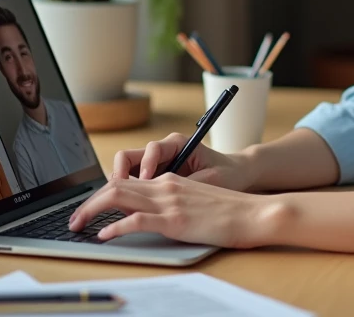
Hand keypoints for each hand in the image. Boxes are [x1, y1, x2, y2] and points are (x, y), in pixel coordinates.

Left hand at [68, 174, 285, 247]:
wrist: (254, 212)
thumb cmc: (231, 212)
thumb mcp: (197, 200)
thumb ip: (175, 202)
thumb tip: (154, 216)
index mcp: (170, 180)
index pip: (127, 181)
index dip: (102, 194)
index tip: (89, 209)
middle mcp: (166, 185)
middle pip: (115, 186)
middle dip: (89, 202)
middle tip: (74, 220)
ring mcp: (169, 201)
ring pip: (119, 197)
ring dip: (92, 211)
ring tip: (78, 225)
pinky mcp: (175, 219)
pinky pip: (136, 219)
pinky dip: (115, 227)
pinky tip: (104, 236)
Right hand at [109, 133, 257, 191]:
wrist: (237, 174)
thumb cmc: (227, 173)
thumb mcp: (211, 179)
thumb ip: (189, 185)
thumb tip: (169, 195)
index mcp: (177, 143)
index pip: (152, 149)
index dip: (146, 166)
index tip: (146, 181)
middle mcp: (163, 151)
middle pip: (128, 157)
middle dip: (119, 175)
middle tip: (115, 195)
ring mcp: (157, 164)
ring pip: (127, 170)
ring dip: (119, 186)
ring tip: (115, 205)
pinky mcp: (156, 178)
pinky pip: (134, 183)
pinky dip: (127, 194)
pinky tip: (126, 210)